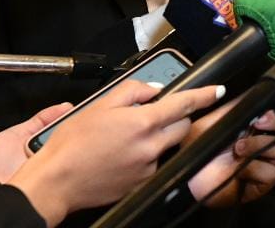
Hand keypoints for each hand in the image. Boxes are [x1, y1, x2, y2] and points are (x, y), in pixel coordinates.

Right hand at [8, 82, 223, 226]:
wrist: (57, 181)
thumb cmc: (72, 144)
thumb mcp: (100, 104)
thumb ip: (133, 91)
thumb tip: (154, 90)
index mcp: (142, 123)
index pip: (184, 104)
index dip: (204, 95)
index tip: (217, 91)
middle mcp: (150, 147)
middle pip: (181, 126)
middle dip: (174, 116)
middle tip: (150, 115)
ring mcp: (148, 168)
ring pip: (168, 145)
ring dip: (159, 137)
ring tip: (129, 137)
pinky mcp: (141, 184)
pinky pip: (155, 164)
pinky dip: (147, 155)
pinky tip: (124, 154)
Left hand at [185, 105, 274, 206]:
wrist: (187, 174)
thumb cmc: (198, 146)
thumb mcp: (219, 117)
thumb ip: (241, 103)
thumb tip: (260, 89)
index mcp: (261, 124)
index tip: (271, 108)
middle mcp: (267, 141)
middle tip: (261, 122)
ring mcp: (266, 162)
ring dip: (261, 145)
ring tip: (239, 147)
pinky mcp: (261, 184)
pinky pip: (272, 173)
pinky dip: (254, 168)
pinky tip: (238, 168)